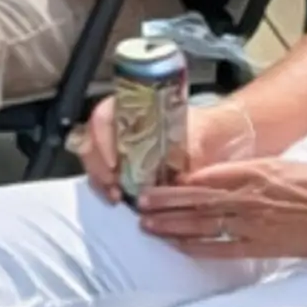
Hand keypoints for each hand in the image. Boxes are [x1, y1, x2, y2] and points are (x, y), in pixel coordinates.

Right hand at [80, 95, 256, 202]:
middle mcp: (120, 122)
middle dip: (97, 166)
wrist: (216, 143)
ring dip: (99, 178)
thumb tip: (170, 180)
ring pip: (93, 156)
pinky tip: (118, 198)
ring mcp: (117, 143)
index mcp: (135, 108)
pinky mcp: (120, 163)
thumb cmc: (205, 136)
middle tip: (112, 188)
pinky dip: (105, 185)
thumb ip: (183, 157)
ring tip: (115, 196)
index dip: (102, 139)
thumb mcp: (197, 140)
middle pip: (91, 138)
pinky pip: (102, 171)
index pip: (104, 116)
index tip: (115, 164)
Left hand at [135, 153, 306, 262]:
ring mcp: (254, 224)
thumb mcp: (280, 164)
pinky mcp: (261, 246)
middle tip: (140, 205)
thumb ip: (245, 170)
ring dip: (173, 226)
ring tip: (149, 226)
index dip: (177, 182)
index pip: (206, 177)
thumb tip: (213, 175)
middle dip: (165, 204)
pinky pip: (223, 248)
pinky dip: (199, 248)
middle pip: (197, 201)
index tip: (156, 182)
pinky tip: (179, 247)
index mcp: (254, 173)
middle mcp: (249, 198)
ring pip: (204, 224)